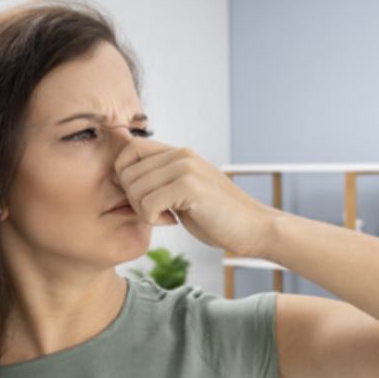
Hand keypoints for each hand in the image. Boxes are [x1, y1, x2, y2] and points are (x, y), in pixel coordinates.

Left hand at [112, 138, 277, 255]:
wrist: (254, 228)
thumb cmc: (218, 215)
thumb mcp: (185, 190)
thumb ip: (162, 180)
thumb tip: (125, 177)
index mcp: (179, 153)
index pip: (130, 149)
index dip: (124, 175)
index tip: (142, 197)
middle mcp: (181, 155)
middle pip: (127, 171)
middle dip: (133, 199)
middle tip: (156, 212)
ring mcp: (186, 168)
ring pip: (134, 189)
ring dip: (143, 211)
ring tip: (167, 217)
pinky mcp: (189, 187)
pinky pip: (147, 204)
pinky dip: (152, 219)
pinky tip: (172, 221)